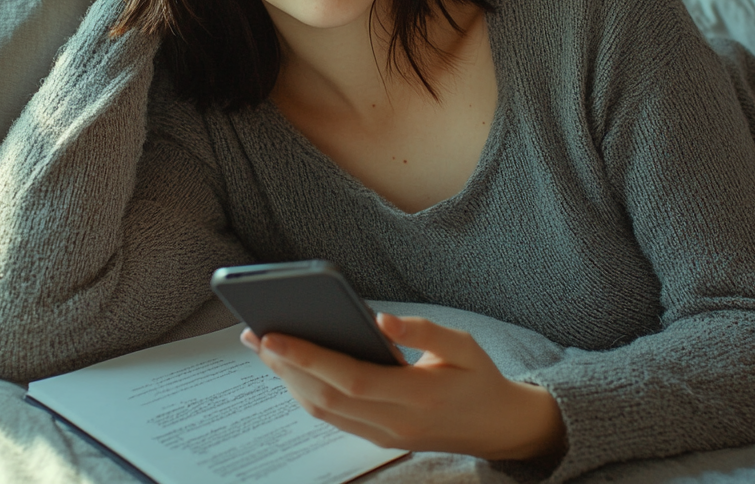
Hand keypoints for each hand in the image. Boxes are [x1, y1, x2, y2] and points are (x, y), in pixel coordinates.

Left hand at [241, 313, 566, 461]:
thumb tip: (381, 318)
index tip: (273, 336)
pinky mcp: (378, 437)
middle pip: (326, 398)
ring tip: (263, 346)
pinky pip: (332, 416)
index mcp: (418, 396)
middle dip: (285, 367)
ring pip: (323, 411)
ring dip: (288, 380)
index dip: (308, 358)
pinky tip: (291, 366)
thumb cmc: (479, 378)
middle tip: (255, 333)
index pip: (351, 379)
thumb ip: (423, 331)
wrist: (499, 428)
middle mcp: (395, 422)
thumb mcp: (464, 345)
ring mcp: (384, 435)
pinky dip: (306, 391)